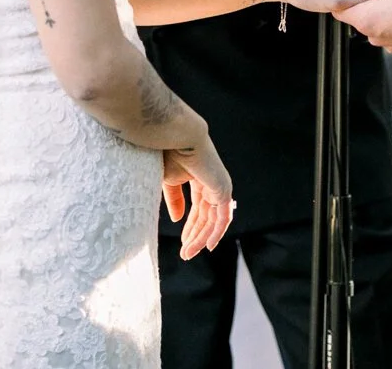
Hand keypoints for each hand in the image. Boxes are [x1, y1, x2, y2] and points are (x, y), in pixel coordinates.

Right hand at [162, 139, 233, 259]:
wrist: (178, 137)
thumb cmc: (169, 152)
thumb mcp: (168, 180)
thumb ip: (175, 199)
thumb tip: (178, 219)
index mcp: (199, 178)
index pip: (198, 208)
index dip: (190, 226)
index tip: (182, 243)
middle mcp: (212, 182)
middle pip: (206, 216)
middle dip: (195, 236)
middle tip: (185, 254)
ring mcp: (219, 186)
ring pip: (213, 219)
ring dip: (201, 238)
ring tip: (189, 253)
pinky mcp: (223, 189)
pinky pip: (223, 216)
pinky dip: (216, 232)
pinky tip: (208, 246)